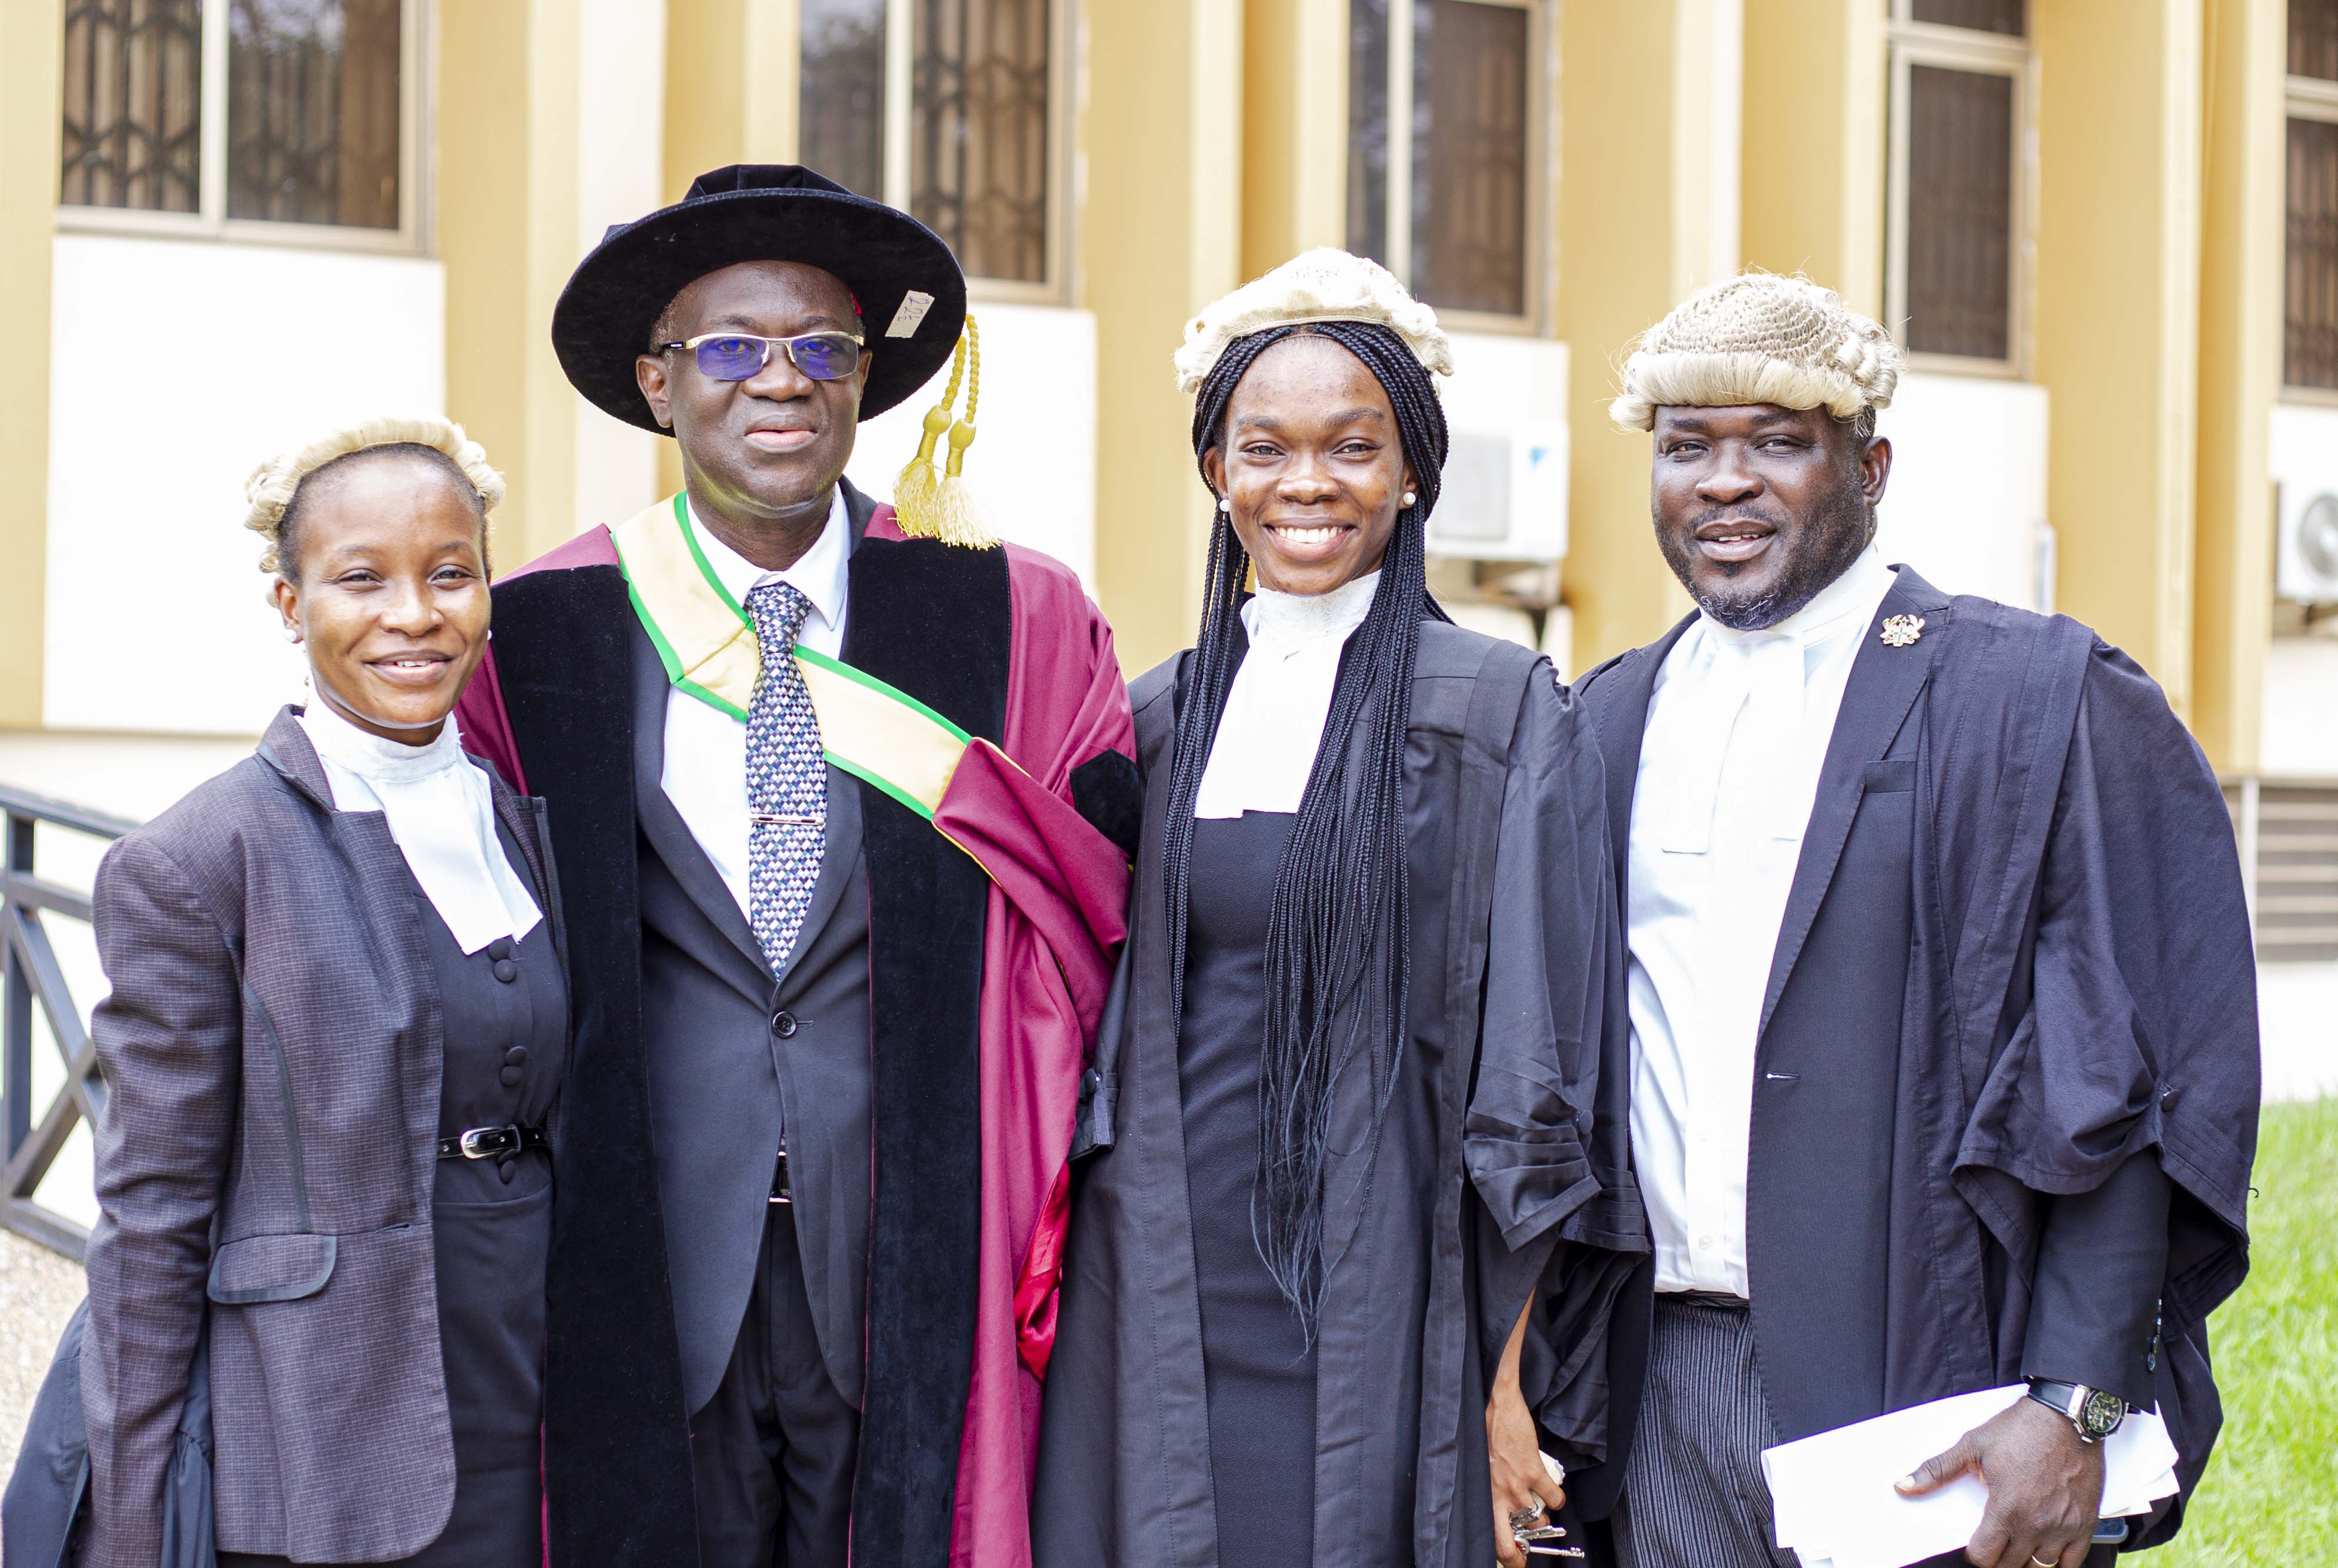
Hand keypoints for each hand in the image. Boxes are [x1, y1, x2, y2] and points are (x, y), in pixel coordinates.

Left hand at [1488, 1299, 1559, 1567]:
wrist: (1492, 1404)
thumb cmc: (1479, 1434)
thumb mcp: (1476, 1468)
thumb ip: (1484, 1490)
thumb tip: (1493, 1505)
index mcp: (1479, 1498)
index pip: (1492, 1542)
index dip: (1507, 1555)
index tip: (1513, 1557)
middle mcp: (1496, 1498)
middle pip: (1510, 1546)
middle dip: (1522, 1555)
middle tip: (1529, 1547)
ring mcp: (1516, 1486)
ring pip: (1540, 1521)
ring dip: (1544, 1518)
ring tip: (1541, 1508)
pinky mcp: (1533, 1470)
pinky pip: (1556, 1498)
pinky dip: (1558, 1497)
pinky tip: (1552, 1489)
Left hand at [1895, 1396, 2105, 1567]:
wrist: (2067, 1416)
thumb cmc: (2020, 1429)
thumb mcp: (1972, 1445)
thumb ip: (1937, 1470)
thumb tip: (1902, 1486)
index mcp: (2007, 1509)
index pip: (1984, 1557)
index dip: (1974, 1553)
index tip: (1973, 1544)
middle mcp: (2037, 1524)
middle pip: (2011, 1565)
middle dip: (1997, 1557)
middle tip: (1993, 1541)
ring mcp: (2064, 1527)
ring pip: (2041, 1566)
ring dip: (2025, 1560)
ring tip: (2017, 1543)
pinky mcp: (2086, 1522)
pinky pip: (2073, 1561)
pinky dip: (2059, 1561)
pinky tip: (2046, 1548)